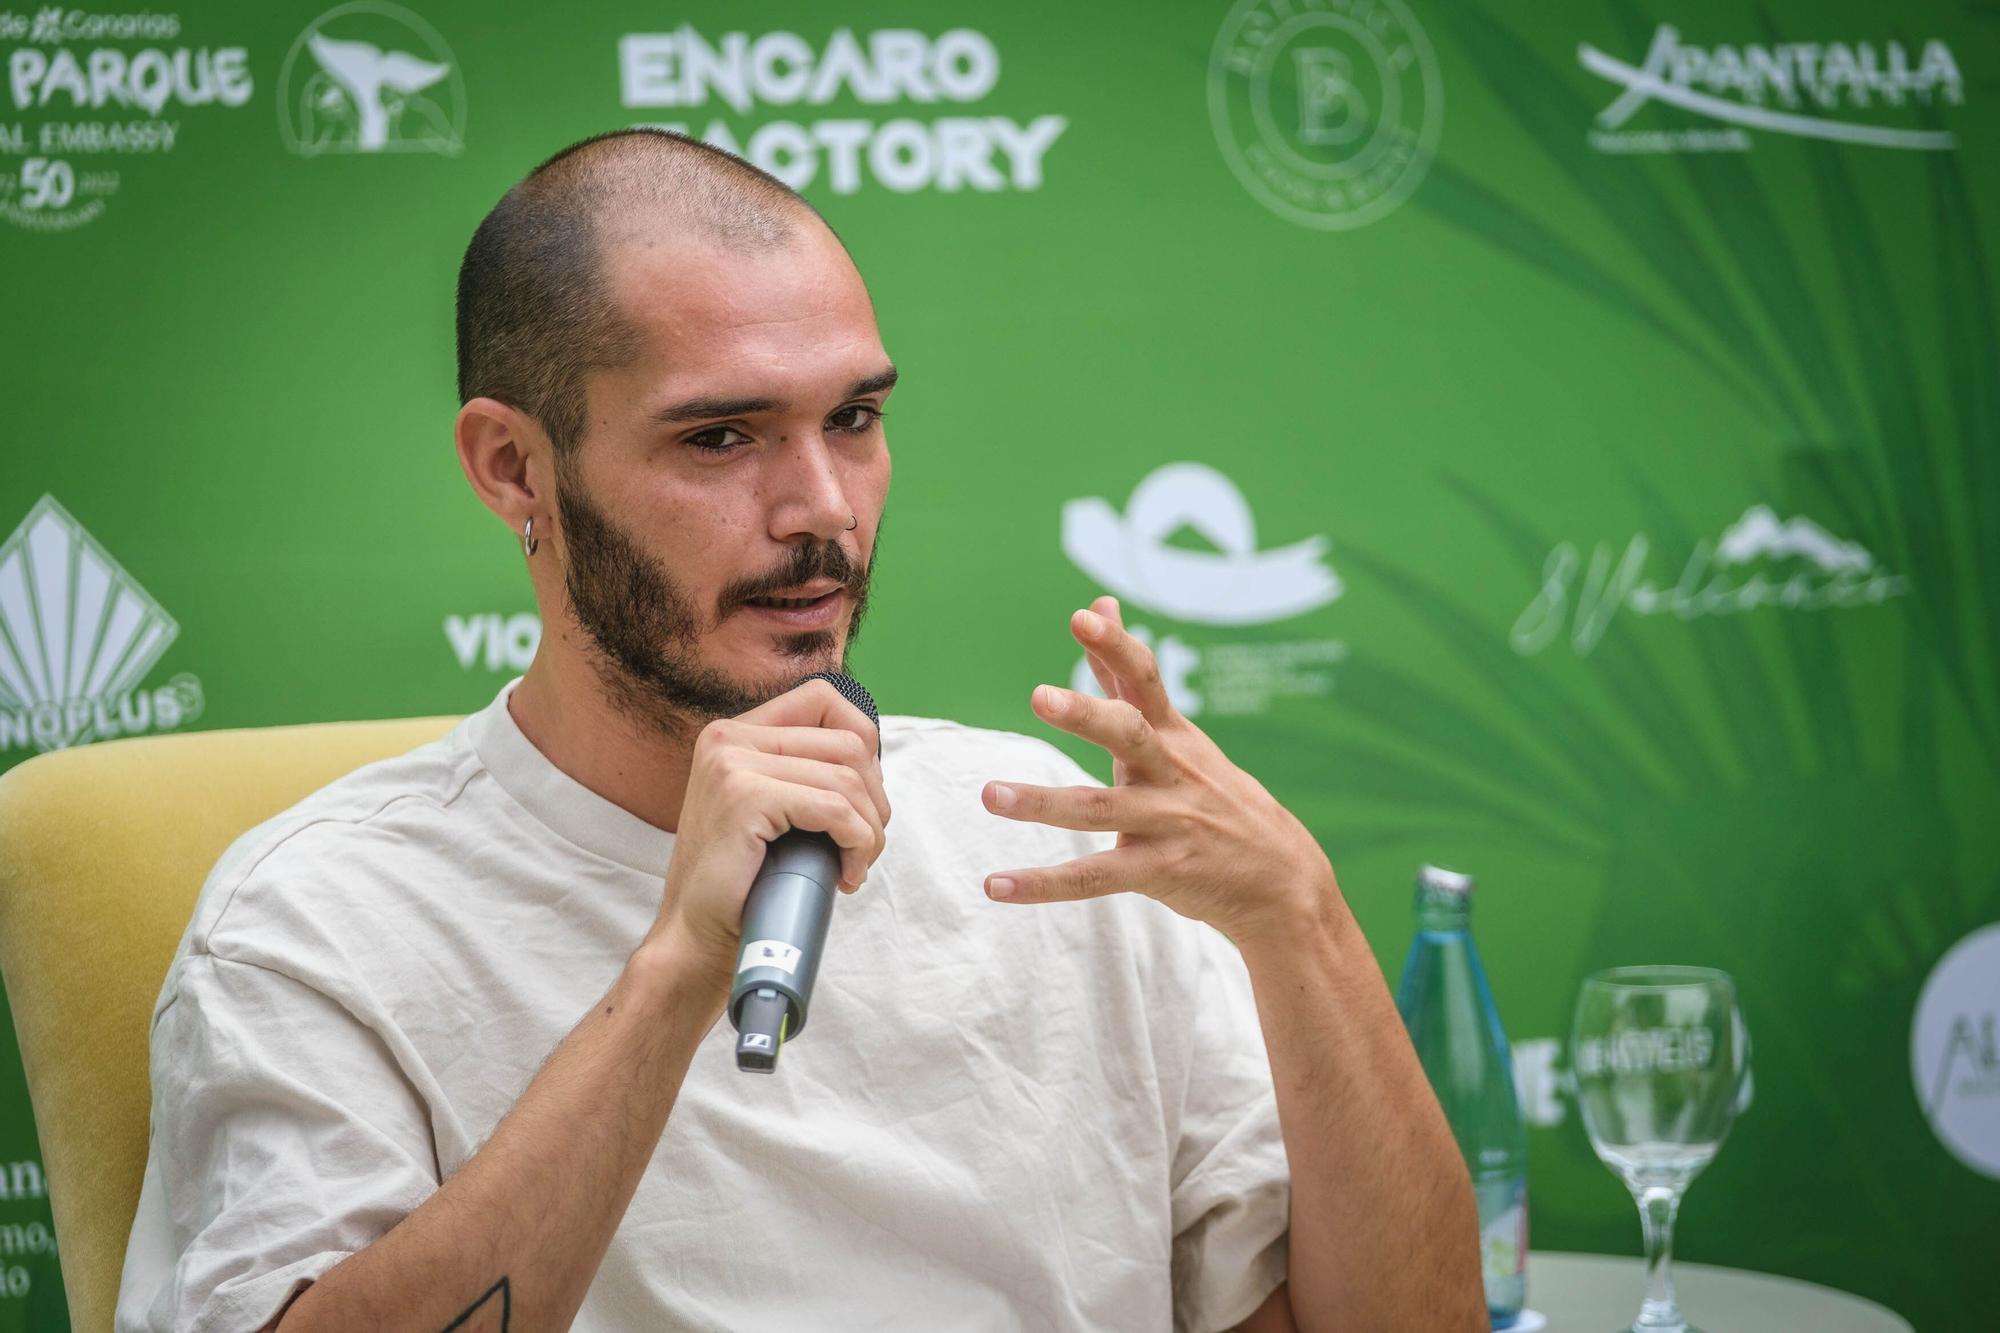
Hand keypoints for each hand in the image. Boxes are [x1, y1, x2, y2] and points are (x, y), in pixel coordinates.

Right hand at [645, 680, 889, 1000]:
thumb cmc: (742, 882)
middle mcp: (729, 738)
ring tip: (855, 864)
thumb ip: (803, 774)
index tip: (861, 796)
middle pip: (848, 743)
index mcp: (734, 735)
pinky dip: (857, 843)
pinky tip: (847, 874)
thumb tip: (874, 762)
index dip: (864, 740)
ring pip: (848, 779)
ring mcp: (733, 764)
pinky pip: (835, 809)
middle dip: (874, 799)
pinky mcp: (745, 797)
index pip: (824, 699)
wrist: (696, 938)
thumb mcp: (772, 811)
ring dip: (869, 829)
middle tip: (862, 845)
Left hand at [980, 595, 1336, 947]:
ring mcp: (1166, 823)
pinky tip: (997, 885)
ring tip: (990, 794)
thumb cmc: (1212, 794)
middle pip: (1128, 736)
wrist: (1281, 878)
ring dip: (1042, 803)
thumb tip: (1098, 603)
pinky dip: (1044, 883)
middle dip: (1087, 715)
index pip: (1146, 680)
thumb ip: (1126, 674)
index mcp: (1172, 734)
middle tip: (1039, 696)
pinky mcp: (1158, 872)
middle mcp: (1170, 772)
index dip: (1117, 646)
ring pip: (1099, 810)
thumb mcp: (1176, 733)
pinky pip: (1094, 877)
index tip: (1082, 616)